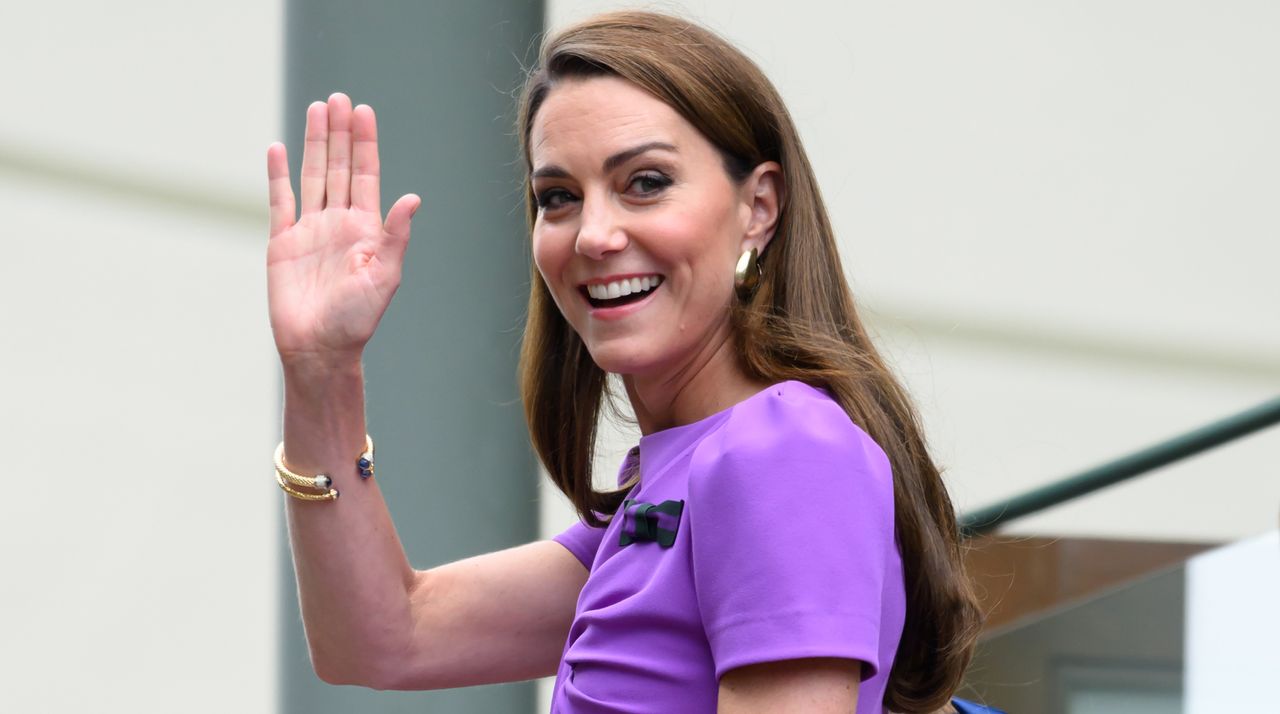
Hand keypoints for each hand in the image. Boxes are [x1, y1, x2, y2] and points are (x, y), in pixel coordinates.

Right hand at [266, 92, 419, 368]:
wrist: (319, 349)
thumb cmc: (357, 320)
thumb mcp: (385, 277)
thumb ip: (395, 235)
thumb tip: (413, 197)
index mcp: (366, 229)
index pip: (365, 175)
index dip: (364, 143)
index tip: (364, 111)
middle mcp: (338, 223)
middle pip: (338, 167)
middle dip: (340, 133)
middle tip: (340, 98)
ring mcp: (310, 230)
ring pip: (312, 176)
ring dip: (314, 143)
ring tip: (317, 110)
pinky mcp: (282, 242)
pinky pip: (280, 201)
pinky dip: (278, 175)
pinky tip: (279, 149)